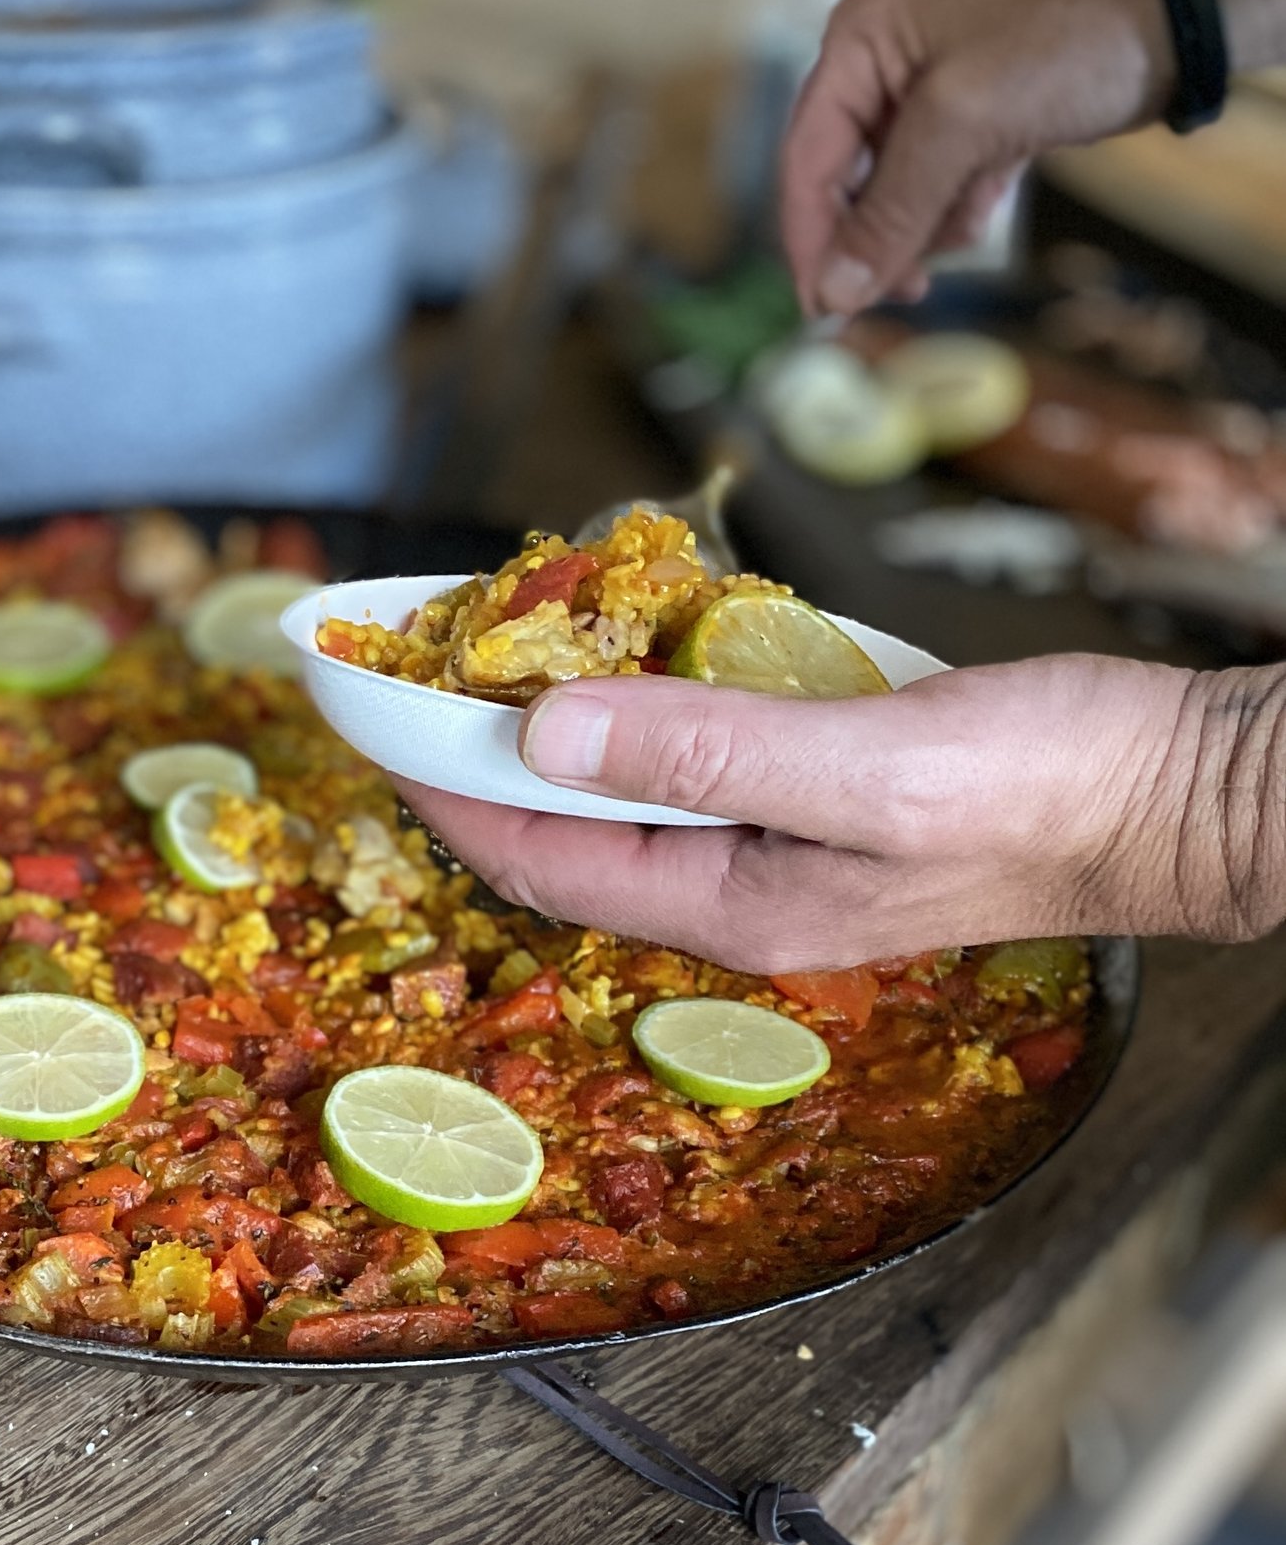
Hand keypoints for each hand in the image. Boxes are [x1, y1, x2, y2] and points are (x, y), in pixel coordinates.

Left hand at [391, 655, 1285, 970]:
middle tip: (404, 664)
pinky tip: (627, 643)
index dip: (437, 784)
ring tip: (483, 643)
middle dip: (475, 749)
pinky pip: (696, 749)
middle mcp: (737, 884)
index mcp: (728, 902)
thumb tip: (544, 736)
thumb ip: (702, 753)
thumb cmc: (1042, 792)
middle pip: (563, 825)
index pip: (533, 855)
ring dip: (552, 720)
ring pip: (626, 783)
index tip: (363, 709)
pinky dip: (644, 696)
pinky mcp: (824, 788)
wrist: (1181, 788)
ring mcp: (780, 839)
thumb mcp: (860, 768)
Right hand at [781, 0, 1171, 317]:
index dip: (810, 241)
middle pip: (842, 184)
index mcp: (858, 42)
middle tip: (910, 291)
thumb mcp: (963, 128)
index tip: (825, 312)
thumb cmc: (1063, 50)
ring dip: (927, 223)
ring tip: (975, 212)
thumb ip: (890, 212)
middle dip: (878, 235)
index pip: (805, 160)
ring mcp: (919, 92)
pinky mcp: (963, 119)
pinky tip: (995, 188)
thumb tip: (832, 295)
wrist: (1168, 24)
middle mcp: (875, 63)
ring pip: (888, 196)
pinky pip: (931, 190)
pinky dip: (958, 206)